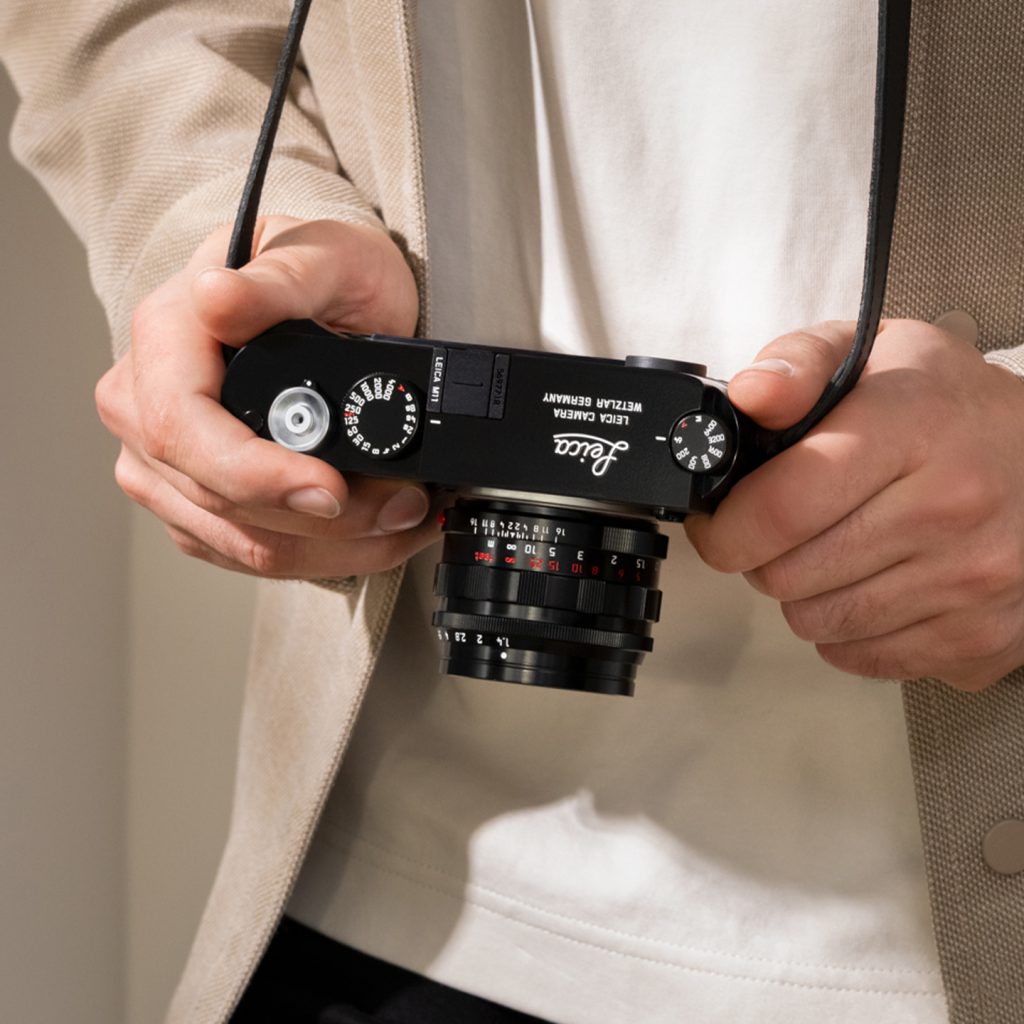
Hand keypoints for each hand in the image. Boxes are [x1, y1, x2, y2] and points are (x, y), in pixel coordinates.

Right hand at [95, 216, 441, 577]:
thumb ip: (278, 282)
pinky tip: (375, 530)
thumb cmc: (329, 271)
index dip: (257, 476)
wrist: (333, 297)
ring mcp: (164, 460)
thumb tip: (217, 298)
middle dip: (326, 521)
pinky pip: (252, 552)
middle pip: (219, 500)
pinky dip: (326, 551)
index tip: (332, 491)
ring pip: (244, 542)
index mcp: (165, 339)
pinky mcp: (193, 501)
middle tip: (407, 505)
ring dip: (338, 544)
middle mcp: (146, 404)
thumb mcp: (324, 256)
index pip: (181, 431)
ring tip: (407, 516)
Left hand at [685, 319, 1023, 690]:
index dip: (724, 526)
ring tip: (832, 549)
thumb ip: (798, 362)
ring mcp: (973, 581)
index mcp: (914, 428)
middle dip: (761, 556)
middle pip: (787, 575)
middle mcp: (951, 509)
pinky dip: (849, 630)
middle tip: (782, 529)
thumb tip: (748, 396)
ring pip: (819, 624)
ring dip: (803, 594)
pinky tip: (871, 582)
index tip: (716, 522)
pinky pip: (864, 658)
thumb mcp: (878, 349)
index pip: (780, 508)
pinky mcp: (983, 636)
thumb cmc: (955, 405)